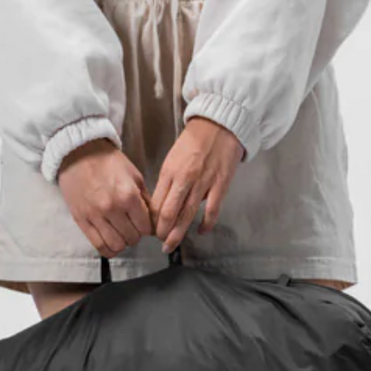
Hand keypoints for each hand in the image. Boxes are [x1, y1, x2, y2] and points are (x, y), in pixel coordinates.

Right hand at [57, 139, 154, 256]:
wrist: (78, 152)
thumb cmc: (108, 162)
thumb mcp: (134, 175)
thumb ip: (145, 199)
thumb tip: (153, 219)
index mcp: (128, 195)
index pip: (146, 227)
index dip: (148, 227)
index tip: (144, 223)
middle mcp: (112, 208)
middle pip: (132, 238)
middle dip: (136, 234)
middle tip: (132, 226)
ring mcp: (95, 216)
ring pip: (117, 245)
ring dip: (122, 242)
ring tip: (121, 233)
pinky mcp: (81, 220)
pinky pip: (98, 246)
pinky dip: (108, 249)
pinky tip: (111, 242)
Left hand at [150, 118, 245, 252]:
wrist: (219, 125)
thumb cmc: (194, 141)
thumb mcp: (173, 159)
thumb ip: (168, 181)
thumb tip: (163, 203)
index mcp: (170, 172)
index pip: (156, 203)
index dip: (152, 220)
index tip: (150, 229)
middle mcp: (184, 179)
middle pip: (169, 213)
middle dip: (162, 232)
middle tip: (160, 242)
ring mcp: (203, 184)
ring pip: (187, 215)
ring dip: (178, 233)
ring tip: (171, 245)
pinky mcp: (220, 186)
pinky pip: (212, 211)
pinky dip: (205, 224)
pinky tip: (200, 231)